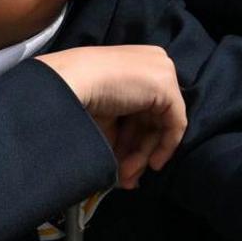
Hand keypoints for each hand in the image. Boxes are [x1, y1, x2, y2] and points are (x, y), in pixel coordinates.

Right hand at [34, 44, 186, 189]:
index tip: (122, 162)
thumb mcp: (101, 112)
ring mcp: (162, 73)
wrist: (66, 82)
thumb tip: (126, 163)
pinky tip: (151, 164)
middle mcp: (152, 62)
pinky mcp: (167, 87)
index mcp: (133, 62)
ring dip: (143, 154)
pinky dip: (165, 146)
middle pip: (151, 117)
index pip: (141, 106)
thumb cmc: (72, 94)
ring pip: (161, 124)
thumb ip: (118, 130)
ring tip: (129, 178)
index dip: (131, 137)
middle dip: (137, 151)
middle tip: (126, 177)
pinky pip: (175, 123)